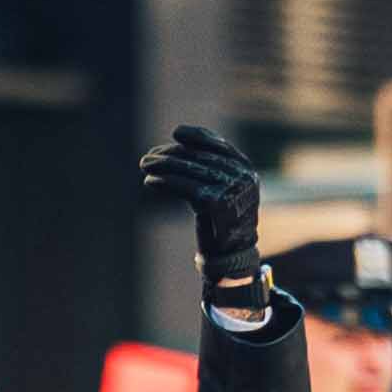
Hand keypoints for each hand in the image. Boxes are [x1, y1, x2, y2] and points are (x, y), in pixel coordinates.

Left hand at [144, 124, 264, 293]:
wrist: (233, 257)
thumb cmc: (222, 224)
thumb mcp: (221, 191)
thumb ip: (209, 171)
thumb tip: (174, 152)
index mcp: (246, 169)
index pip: (219, 144)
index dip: (197, 136)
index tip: (176, 134)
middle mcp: (242, 176)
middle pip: (199, 156)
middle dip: (171, 154)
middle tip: (148, 157)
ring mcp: (231, 188)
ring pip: (190, 169)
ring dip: (163, 165)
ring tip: (144, 165)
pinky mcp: (217, 202)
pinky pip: (185, 186)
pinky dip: (165, 182)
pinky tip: (150, 181)